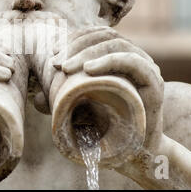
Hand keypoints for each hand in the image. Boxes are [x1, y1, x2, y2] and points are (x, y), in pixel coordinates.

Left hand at [52, 26, 163, 152]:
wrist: (131, 156)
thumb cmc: (104, 130)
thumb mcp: (75, 110)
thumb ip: (58, 101)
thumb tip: (35, 99)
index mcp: (118, 57)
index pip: (96, 35)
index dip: (73, 39)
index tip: (53, 53)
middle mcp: (134, 58)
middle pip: (105, 36)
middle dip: (76, 45)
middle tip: (56, 63)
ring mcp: (147, 69)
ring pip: (117, 44)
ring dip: (87, 52)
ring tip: (66, 68)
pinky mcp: (154, 83)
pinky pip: (133, 62)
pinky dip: (108, 60)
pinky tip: (88, 70)